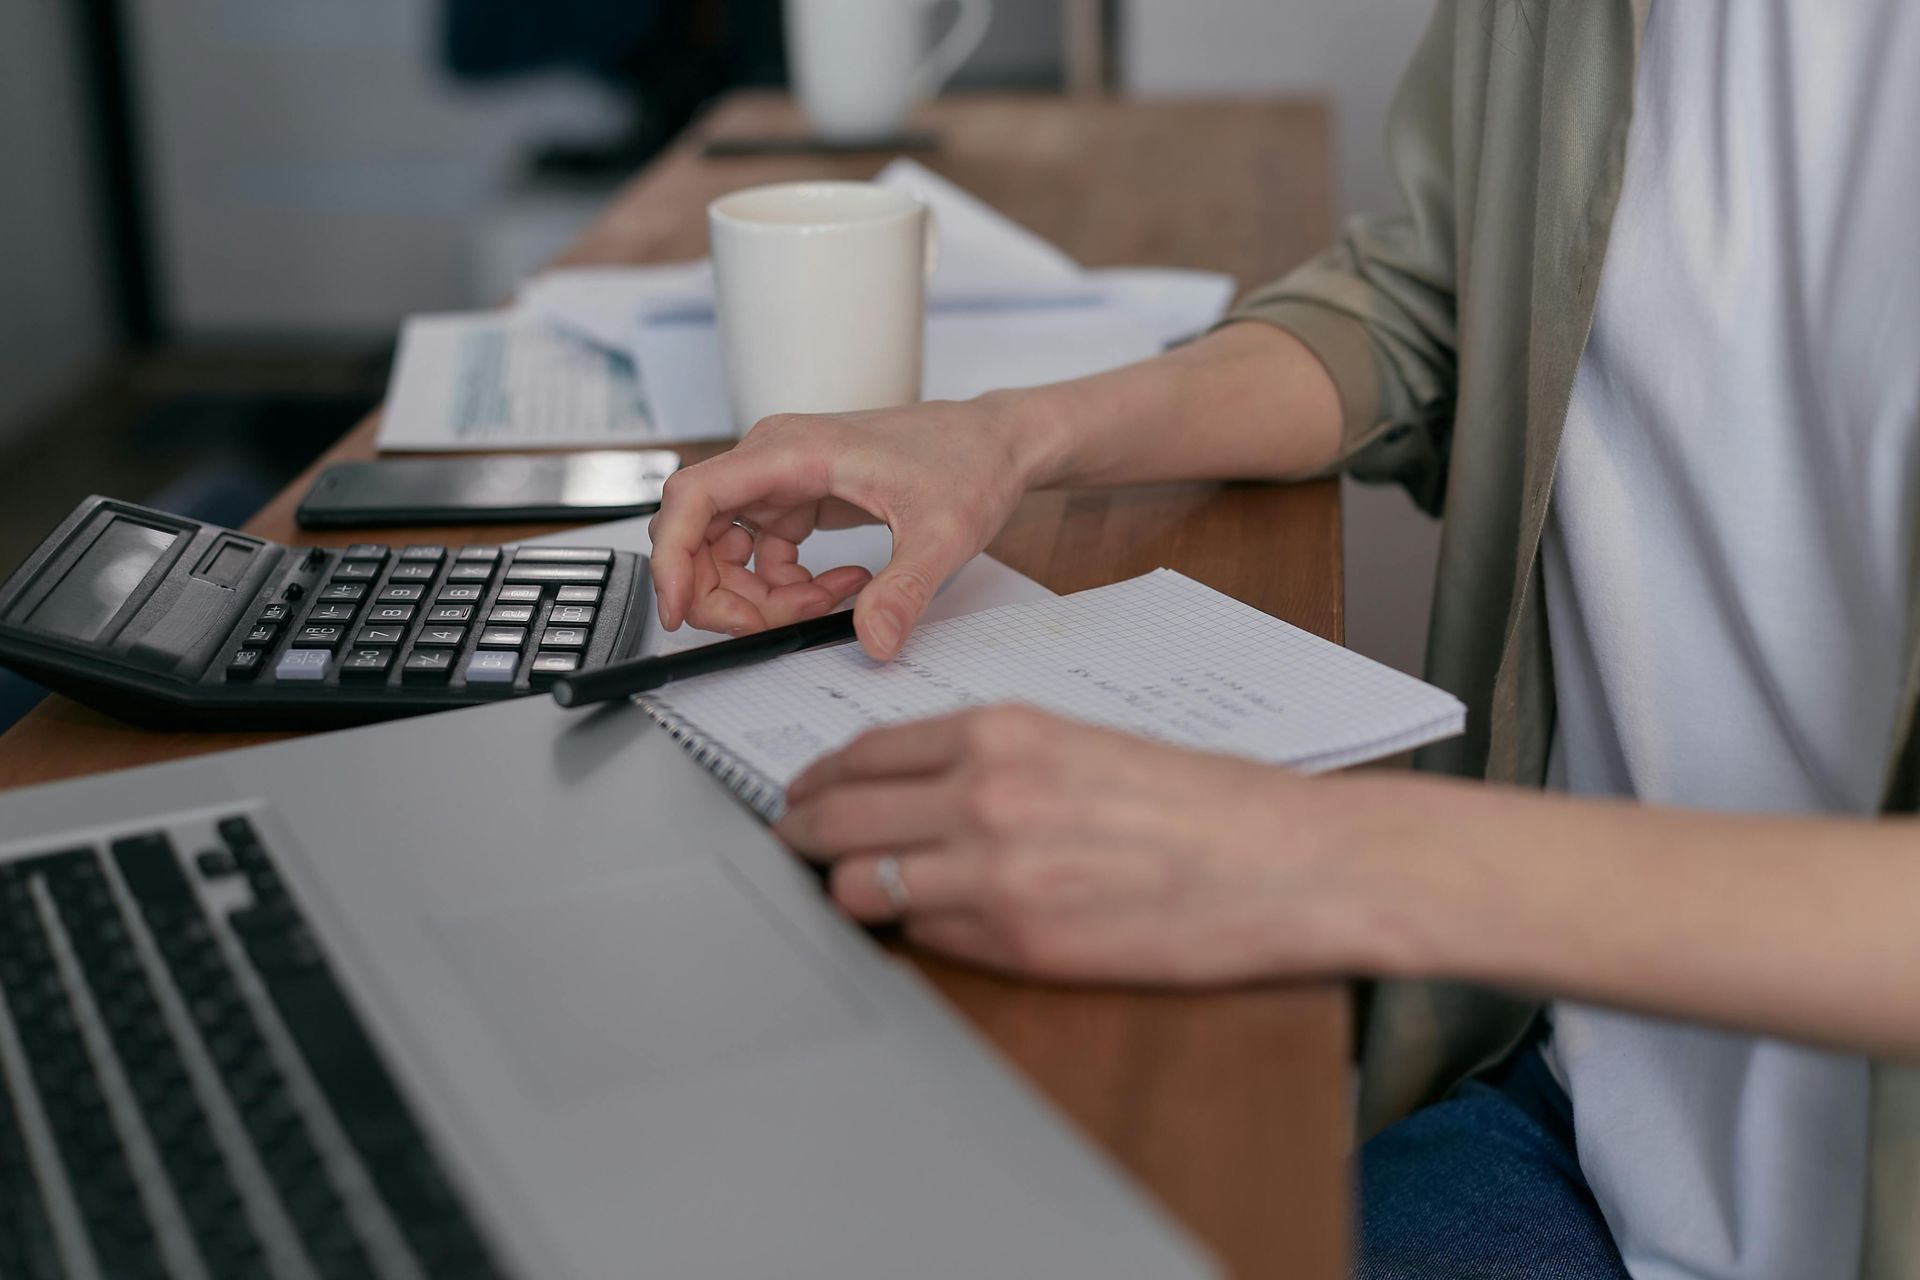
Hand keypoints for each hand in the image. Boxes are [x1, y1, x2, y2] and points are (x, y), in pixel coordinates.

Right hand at [647, 396, 1038, 658]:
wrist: (997, 442)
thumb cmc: (969, 461)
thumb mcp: (944, 534)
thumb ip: (905, 590)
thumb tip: (874, 641)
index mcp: (791, 450)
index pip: (695, 496)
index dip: (672, 556)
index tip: (678, 611)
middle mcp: (774, 459)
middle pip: (700, 533)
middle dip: (723, 594)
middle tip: (769, 628)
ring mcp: (784, 480)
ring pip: (729, 550)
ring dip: (761, 595)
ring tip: (828, 604)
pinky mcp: (799, 500)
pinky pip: (764, 554)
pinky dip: (787, 586)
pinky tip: (842, 588)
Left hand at [776, 705, 1367, 984]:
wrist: (1283, 861)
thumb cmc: (1200, 801)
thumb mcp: (1080, 742)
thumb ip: (990, 760)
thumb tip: (913, 786)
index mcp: (1001, 733)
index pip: (862, 755)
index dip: (816, 780)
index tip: (803, 794)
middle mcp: (984, 796)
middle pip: (837, 819)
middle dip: (803, 835)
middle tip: (793, 846)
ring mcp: (995, 877)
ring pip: (861, 887)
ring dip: (849, 891)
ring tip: (851, 892)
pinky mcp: (1020, 946)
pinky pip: (927, 940)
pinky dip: (917, 932)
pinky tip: (930, 923)